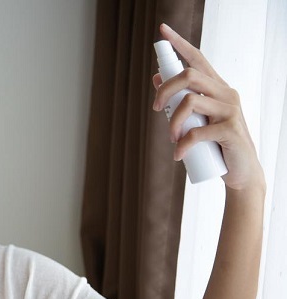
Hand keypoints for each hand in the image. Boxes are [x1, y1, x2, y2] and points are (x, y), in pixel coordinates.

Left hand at [152, 23, 264, 191]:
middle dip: (165, 90)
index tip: (162, 30)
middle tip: (155, 109)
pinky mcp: (230, 130)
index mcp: (217, 88)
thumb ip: (182, 99)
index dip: (180, 43)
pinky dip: (182, 143)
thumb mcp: (197, 118)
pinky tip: (178, 154)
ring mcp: (230, 110)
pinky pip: (197, 131)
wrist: (240, 172)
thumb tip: (157, 77)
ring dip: (172, 121)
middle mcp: (226, 93)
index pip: (198, 58)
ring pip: (190, 102)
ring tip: (171, 139)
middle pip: (189, 75)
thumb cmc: (215, 144)